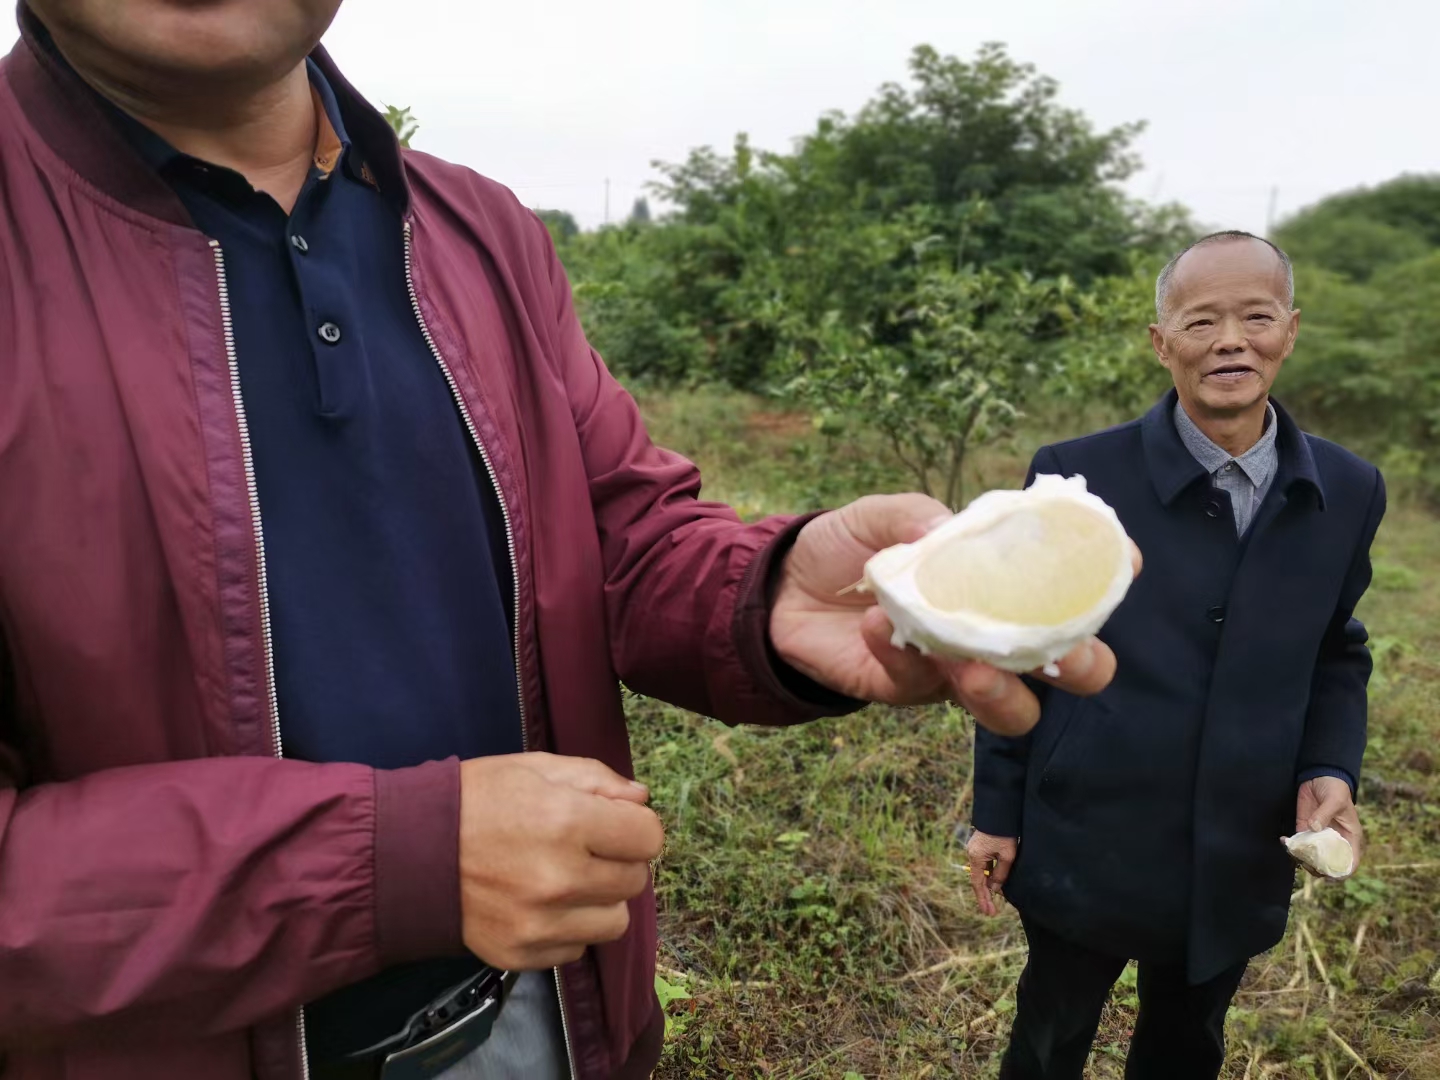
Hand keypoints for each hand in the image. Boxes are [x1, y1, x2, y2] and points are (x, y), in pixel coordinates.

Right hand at [458, 752, 663, 969]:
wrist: (407, 851)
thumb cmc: (475, 799)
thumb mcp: (535, 768)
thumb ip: (596, 779)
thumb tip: (641, 799)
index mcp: (567, 822)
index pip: (648, 837)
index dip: (635, 826)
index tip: (613, 823)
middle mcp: (559, 879)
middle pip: (635, 880)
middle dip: (617, 861)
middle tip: (584, 849)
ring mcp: (540, 923)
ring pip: (615, 922)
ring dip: (599, 901)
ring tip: (566, 880)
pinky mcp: (521, 954)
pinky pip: (577, 949)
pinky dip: (567, 929)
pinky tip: (540, 905)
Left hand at [769, 493, 1140, 734]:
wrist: (781, 589)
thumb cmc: (848, 548)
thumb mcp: (882, 517)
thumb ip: (919, 518)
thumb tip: (946, 531)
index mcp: (1005, 584)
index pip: (1075, 587)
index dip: (1108, 577)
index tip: (1125, 561)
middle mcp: (995, 635)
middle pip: (1069, 668)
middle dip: (1083, 665)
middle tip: (1066, 654)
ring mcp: (954, 672)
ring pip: (1011, 708)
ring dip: (1001, 692)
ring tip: (969, 667)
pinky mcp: (905, 691)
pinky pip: (918, 686)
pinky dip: (900, 654)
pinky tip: (876, 625)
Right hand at [966, 830, 1017, 916]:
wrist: (1000, 812)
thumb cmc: (1004, 833)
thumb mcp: (1007, 856)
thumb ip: (1000, 874)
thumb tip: (995, 888)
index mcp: (976, 857)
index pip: (978, 883)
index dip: (983, 899)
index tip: (988, 912)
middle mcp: (972, 854)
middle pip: (978, 879)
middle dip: (985, 896)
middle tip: (991, 912)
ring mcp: (976, 849)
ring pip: (982, 872)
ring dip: (988, 885)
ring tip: (995, 899)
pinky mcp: (981, 846)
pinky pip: (984, 865)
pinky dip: (990, 875)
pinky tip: (996, 882)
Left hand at [1294, 775, 1363, 873]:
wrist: (1320, 777)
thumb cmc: (1335, 789)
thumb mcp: (1335, 800)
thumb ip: (1325, 813)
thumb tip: (1314, 828)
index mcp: (1350, 838)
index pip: (1350, 862)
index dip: (1341, 872)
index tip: (1329, 875)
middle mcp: (1335, 841)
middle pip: (1329, 864)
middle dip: (1317, 868)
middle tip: (1305, 863)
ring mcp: (1319, 837)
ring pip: (1312, 856)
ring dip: (1301, 858)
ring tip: (1292, 851)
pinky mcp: (1305, 829)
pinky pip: (1299, 844)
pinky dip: (1291, 846)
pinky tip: (1284, 840)